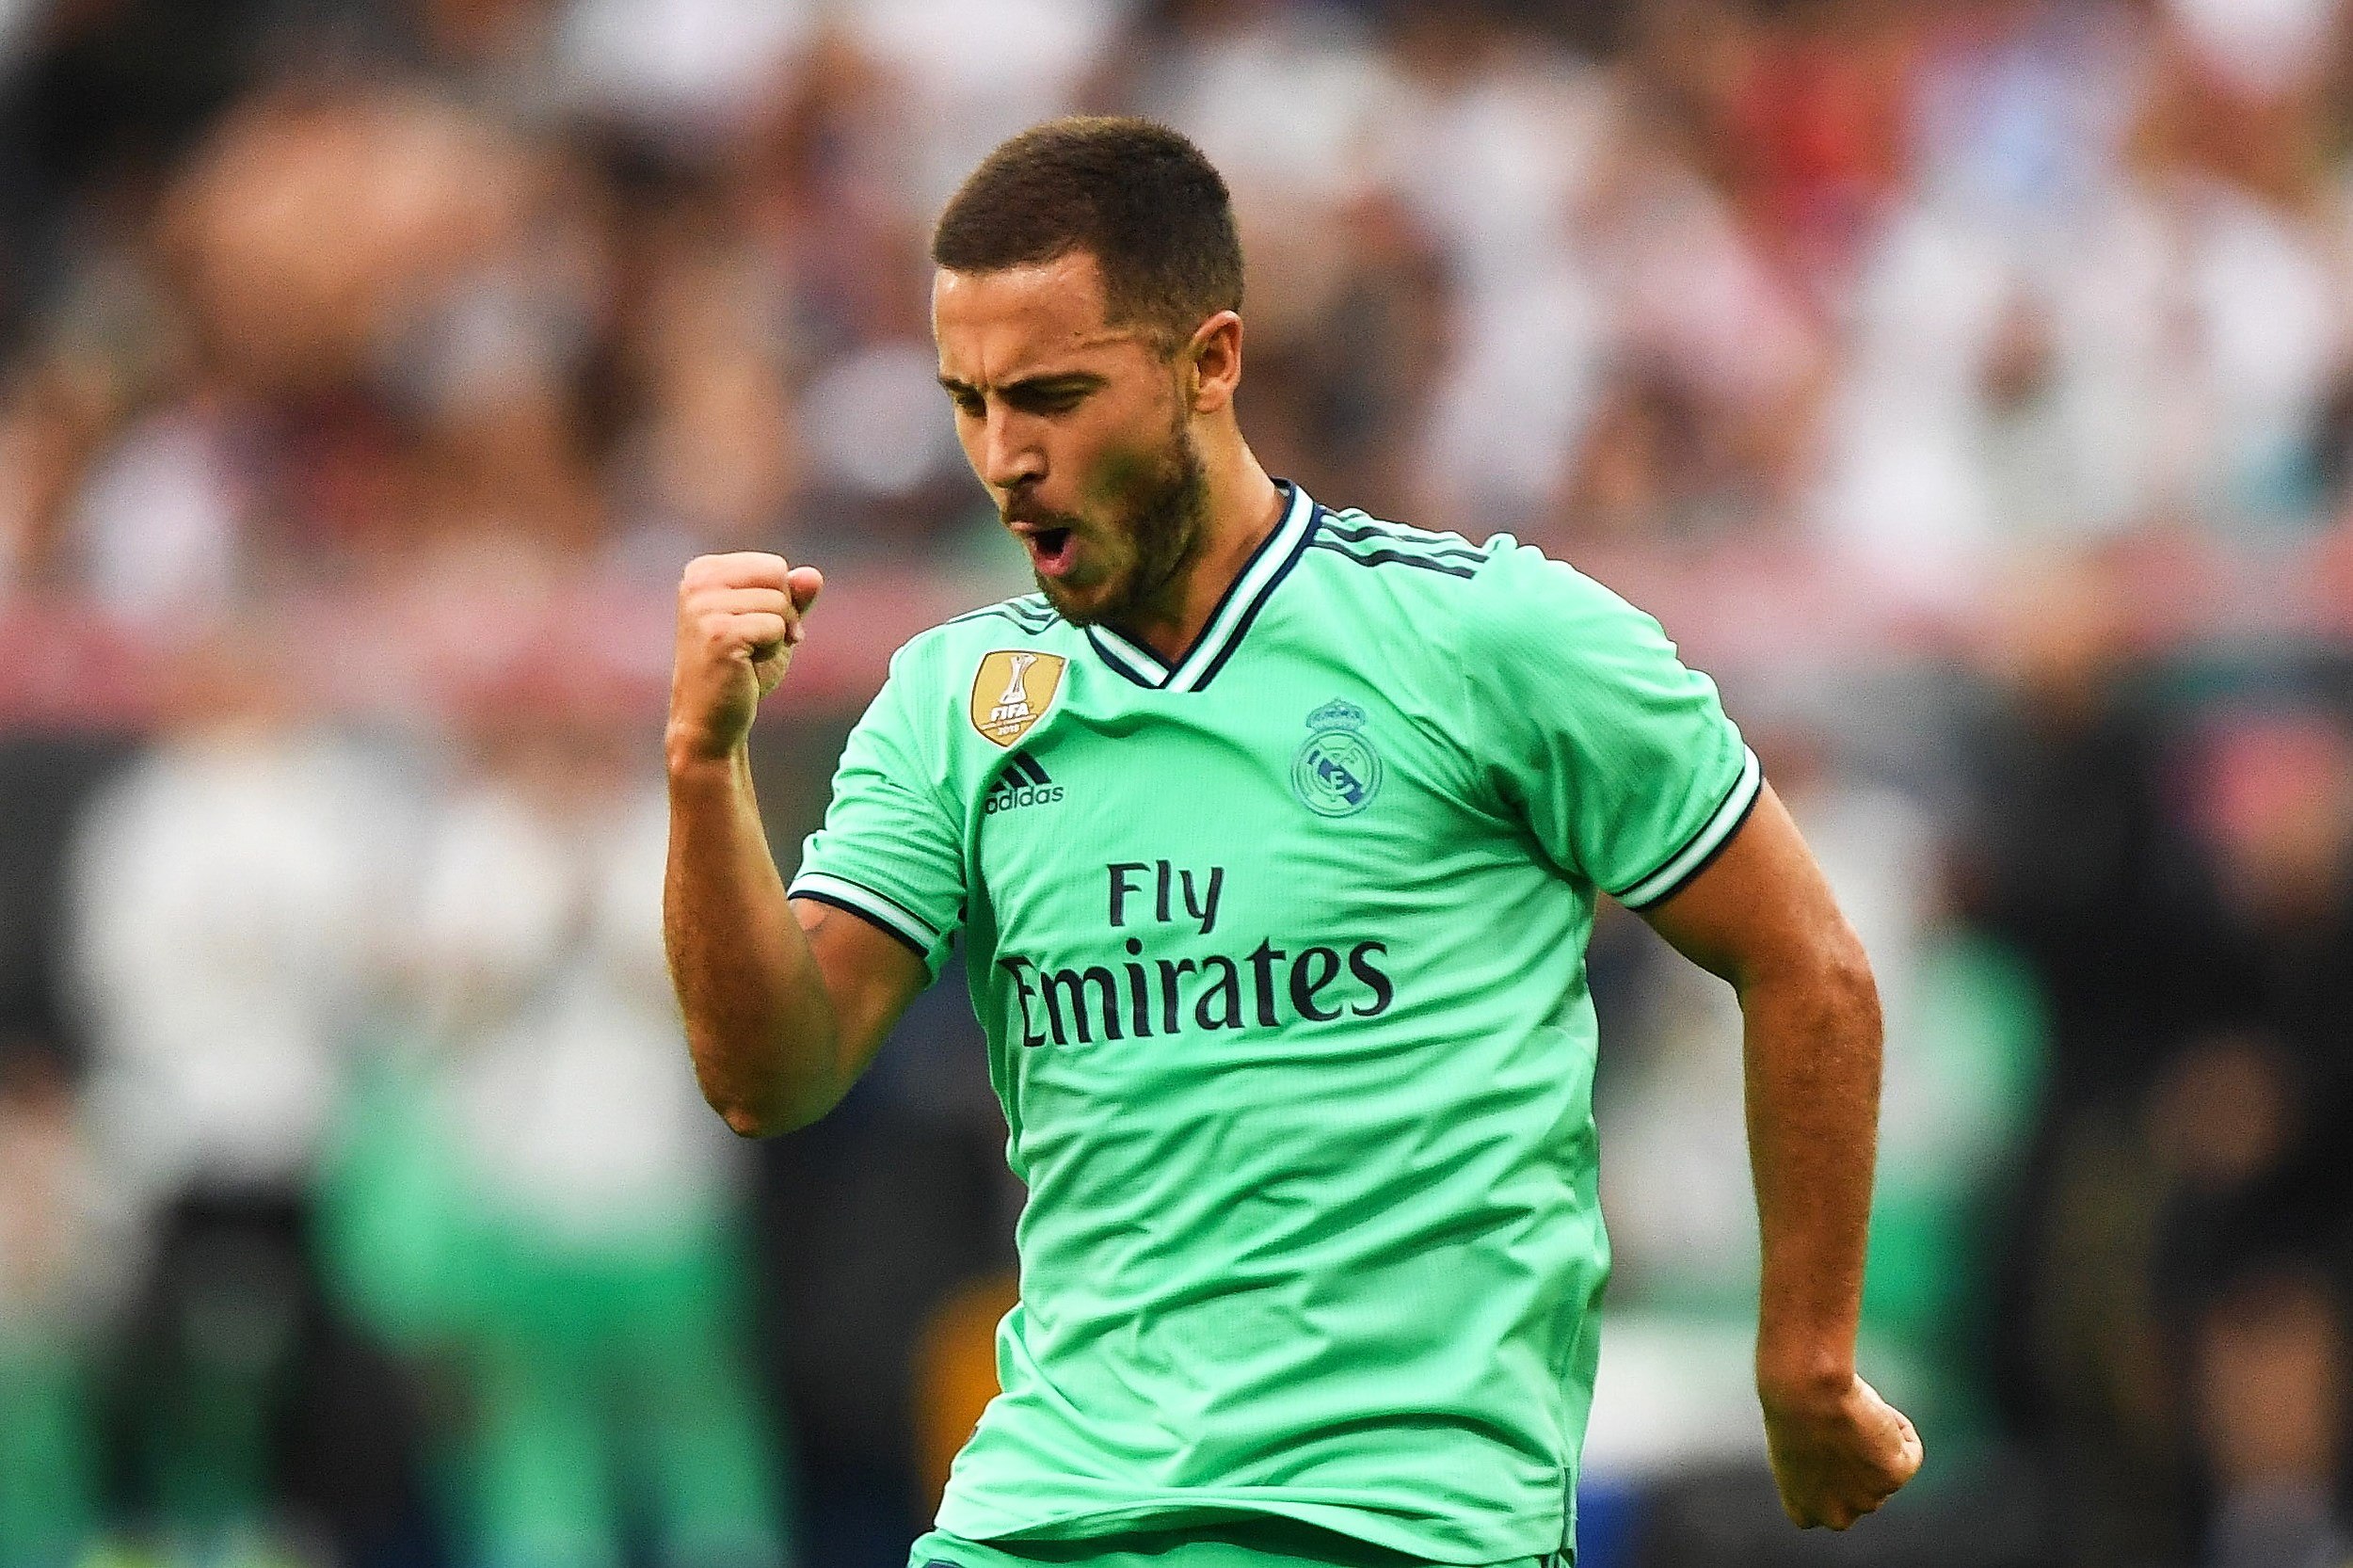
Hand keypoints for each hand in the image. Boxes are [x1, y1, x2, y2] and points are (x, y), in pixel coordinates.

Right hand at [668, 552, 824, 767]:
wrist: (713, 721)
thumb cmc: (741, 671)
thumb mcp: (773, 625)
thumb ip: (793, 597)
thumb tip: (813, 575)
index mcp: (704, 571)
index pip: (773, 565)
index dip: (782, 600)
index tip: (757, 628)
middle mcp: (697, 582)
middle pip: (778, 576)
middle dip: (783, 614)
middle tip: (757, 643)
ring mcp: (704, 606)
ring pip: (780, 603)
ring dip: (776, 636)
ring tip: (747, 656)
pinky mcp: (718, 633)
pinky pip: (776, 627)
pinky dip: (773, 650)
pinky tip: (745, 666)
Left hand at [1759, 1371, 1922, 1528]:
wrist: (1804, 1391)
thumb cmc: (1789, 1405)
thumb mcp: (1791, 1445)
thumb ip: (1816, 1467)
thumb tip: (1843, 1459)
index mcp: (1803, 1511)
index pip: (1826, 1506)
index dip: (1832, 1475)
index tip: (1828, 1447)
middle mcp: (1836, 1516)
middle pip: (1862, 1487)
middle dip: (1859, 1460)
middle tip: (1842, 1424)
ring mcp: (1868, 1500)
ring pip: (1885, 1467)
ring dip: (1875, 1442)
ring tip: (1848, 1415)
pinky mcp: (1895, 1478)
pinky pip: (1910, 1450)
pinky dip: (1897, 1427)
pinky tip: (1869, 1410)